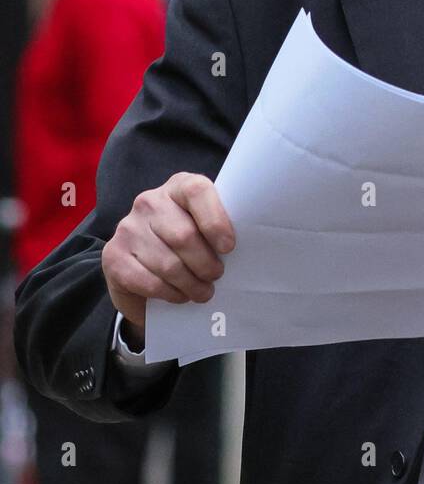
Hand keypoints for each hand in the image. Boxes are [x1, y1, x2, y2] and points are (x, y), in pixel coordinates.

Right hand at [101, 172, 235, 330]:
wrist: (144, 270)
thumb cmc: (189, 247)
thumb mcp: (205, 230)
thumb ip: (219, 229)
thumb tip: (249, 249)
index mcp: (179, 187)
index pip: (197, 192)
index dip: (215, 221)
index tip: (229, 247)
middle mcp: (149, 202)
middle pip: (184, 236)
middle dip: (206, 264)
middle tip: (216, 277)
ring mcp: (127, 228)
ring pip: (168, 264)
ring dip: (191, 284)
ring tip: (203, 292)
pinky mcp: (113, 255)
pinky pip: (148, 281)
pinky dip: (169, 294)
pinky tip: (179, 295)